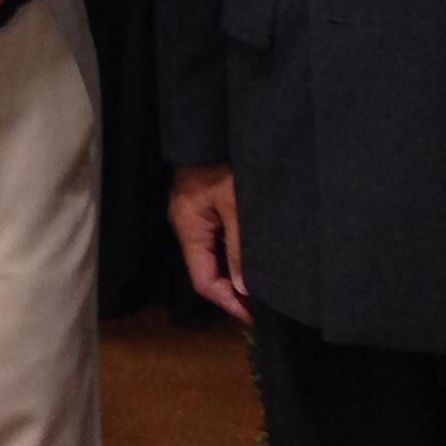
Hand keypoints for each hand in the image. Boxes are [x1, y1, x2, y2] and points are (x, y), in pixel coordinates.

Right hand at [168, 164, 250, 323]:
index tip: (252, 316)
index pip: (202, 278)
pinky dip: (230, 258)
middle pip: (204, 271)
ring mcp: (193, 218)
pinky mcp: (203, 209)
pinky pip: (215, 243)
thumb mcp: (237, 206)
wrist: (212, 130)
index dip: (226, 301)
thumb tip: (243, 289)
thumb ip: (238, 249)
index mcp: (188, 228)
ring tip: (258, 291)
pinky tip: (248, 264)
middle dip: (231, 292)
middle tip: (259, 307)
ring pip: (210, 258)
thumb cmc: (225, 165)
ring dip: (232, 276)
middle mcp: (186, 227)